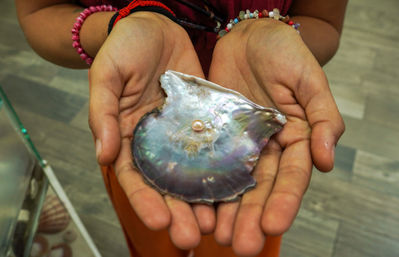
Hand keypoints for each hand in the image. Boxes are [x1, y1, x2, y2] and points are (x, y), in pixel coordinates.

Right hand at [88, 12, 215, 248]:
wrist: (156, 26)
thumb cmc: (126, 47)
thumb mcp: (107, 75)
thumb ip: (102, 112)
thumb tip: (101, 154)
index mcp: (128, 136)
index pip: (133, 177)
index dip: (144, 200)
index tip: (159, 221)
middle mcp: (157, 142)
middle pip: (166, 184)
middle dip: (178, 212)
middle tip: (191, 236)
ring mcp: (184, 133)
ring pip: (194, 173)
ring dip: (203, 200)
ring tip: (216, 225)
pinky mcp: (207, 120)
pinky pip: (216, 147)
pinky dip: (224, 170)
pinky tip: (235, 188)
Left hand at [208, 19, 344, 255]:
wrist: (248, 35)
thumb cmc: (283, 52)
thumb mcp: (308, 80)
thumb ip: (324, 117)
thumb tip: (328, 160)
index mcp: (294, 139)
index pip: (291, 177)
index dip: (284, 201)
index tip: (273, 225)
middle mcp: (265, 148)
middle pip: (259, 188)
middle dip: (250, 216)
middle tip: (239, 244)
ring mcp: (237, 144)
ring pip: (232, 182)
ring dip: (224, 210)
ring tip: (214, 236)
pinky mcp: (212, 134)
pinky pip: (206, 161)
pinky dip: (201, 184)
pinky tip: (193, 205)